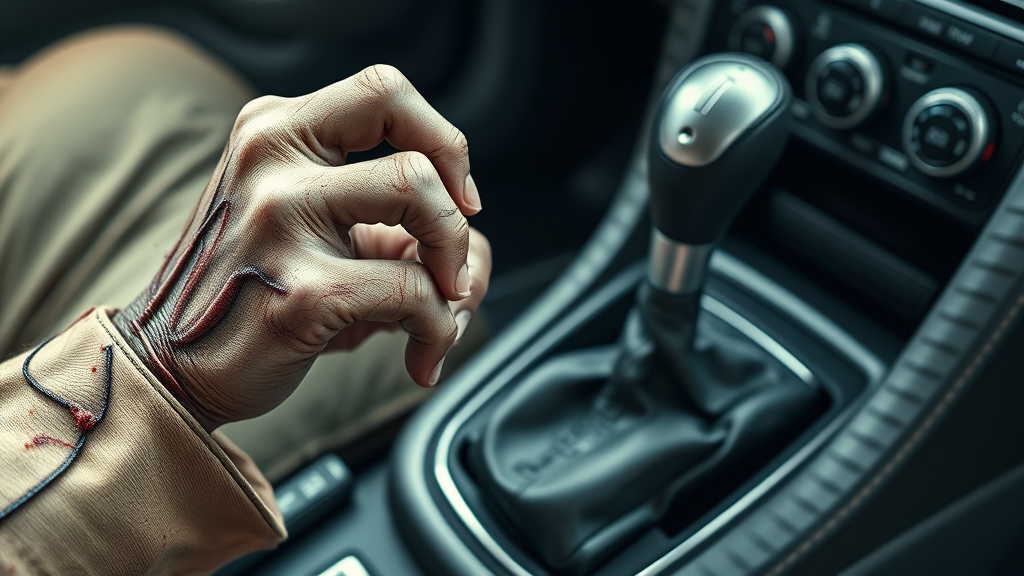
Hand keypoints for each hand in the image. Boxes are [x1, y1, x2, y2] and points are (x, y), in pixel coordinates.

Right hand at [114, 65, 491, 431]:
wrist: (171, 366)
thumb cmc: (252, 293)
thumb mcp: (305, 227)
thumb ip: (386, 219)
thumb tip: (477, 250)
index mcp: (274, 131)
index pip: (386, 91)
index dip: (442, 141)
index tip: (458, 195)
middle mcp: (271, 161)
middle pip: (419, 157)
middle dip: (457, 219)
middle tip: (450, 266)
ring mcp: (282, 222)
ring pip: (424, 205)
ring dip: (456, 269)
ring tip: (441, 310)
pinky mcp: (304, 292)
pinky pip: (414, 293)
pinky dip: (437, 329)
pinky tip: (421, 355)